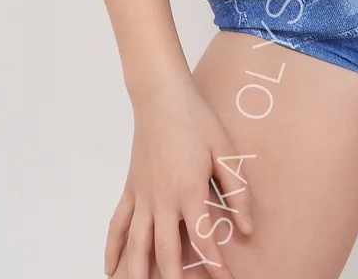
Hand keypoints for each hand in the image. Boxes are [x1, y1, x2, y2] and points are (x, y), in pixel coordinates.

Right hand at [104, 77, 252, 278]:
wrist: (161, 96)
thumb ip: (237, 191)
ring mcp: (142, 196)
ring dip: (138, 273)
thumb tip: (247, 227)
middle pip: (165, 252)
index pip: (204, 239)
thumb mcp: (225, 151)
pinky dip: (112, 249)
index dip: (215, 265)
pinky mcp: (130, 189)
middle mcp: (163, 200)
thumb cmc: (196, 119)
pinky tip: (111, 269)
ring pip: (136, 246)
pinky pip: (117, 225)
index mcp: (189, 190)